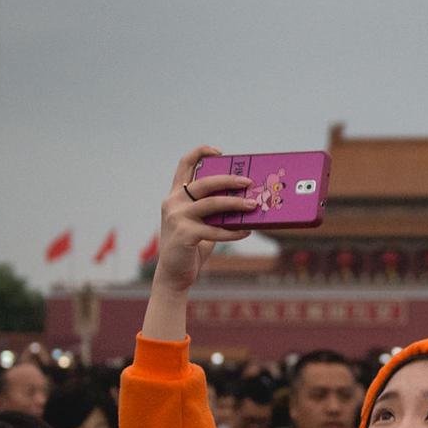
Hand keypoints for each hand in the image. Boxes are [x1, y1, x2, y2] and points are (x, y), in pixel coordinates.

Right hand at [152, 147, 257, 295]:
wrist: (174, 275)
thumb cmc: (191, 247)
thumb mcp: (200, 223)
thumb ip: (213, 211)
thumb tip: (244, 200)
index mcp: (175, 195)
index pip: (184, 164)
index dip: (201, 153)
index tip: (220, 152)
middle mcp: (173, 202)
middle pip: (204, 182)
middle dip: (229, 180)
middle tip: (249, 183)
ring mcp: (177, 217)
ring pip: (212, 203)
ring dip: (236, 204)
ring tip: (254, 206)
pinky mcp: (184, 234)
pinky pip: (215, 229)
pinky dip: (233, 231)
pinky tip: (246, 231)